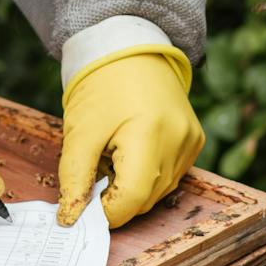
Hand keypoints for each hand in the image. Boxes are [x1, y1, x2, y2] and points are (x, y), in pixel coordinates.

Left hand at [57, 50, 203, 229]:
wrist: (129, 48)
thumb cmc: (102, 84)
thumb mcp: (80, 131)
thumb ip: (74, 178)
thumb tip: (71, 218)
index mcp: (150, 135)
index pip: (132, 198)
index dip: (105, 211)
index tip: (82, 209)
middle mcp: (179, 141)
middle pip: (147, 198)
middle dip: (116, 198)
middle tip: (92, 176)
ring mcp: (191, 141)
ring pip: (159, 190)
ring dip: (132, 187)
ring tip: (112, 156)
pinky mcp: (194, 140)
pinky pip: (170, 174)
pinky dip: (148, 174)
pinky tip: (130, 151)